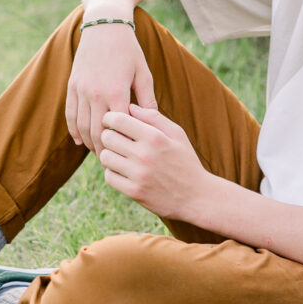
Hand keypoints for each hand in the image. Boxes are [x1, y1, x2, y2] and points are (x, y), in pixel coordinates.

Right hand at [64, 24, 157, 154]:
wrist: (104, 26)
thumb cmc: (129, 49)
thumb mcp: (143, 73)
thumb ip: (147, 100)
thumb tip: (153, 123)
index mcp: (117, 91)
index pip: (118, 128)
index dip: (123, 144)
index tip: (129, 157)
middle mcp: (96, 93)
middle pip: (97, 132)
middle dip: (105, 149)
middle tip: (113, 162)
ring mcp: (81, 90)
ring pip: (82, 126)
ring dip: (89, 142)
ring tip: (99, 153)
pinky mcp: (72, 86)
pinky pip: (70, 114)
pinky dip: (74, 130)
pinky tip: (81, 140)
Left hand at [97, 104, 208, 219]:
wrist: (197, 197)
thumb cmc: (186, 161)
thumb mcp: (177, 134)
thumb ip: (154, 117)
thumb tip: (130, 107)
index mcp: (155, 137)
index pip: (118, 120)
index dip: (110, 118)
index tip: (111, 121)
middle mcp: (145, 155)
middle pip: (108, 137)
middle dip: (109, 135)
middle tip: (116, 139)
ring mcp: (138, 175)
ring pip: (105, 157)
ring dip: (109, 154)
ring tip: (119, 155)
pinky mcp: (134, 192)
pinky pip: (109, 177)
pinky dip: (112, 173)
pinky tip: (123, 171)